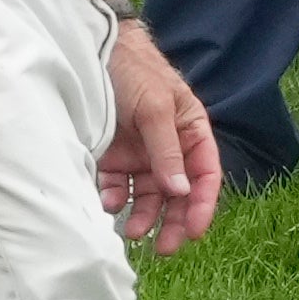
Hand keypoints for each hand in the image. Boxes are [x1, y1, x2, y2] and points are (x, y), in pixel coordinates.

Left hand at [101, 14, 222, 249]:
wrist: (93, 51)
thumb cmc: (135, 71)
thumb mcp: (156, 107)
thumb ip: (166, 150)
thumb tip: (179, 191)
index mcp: (191, 131)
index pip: (205, 174)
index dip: (203, 204)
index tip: (195, 232)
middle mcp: (168, 148)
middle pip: (177, 193)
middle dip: (172, 221)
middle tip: (163, 248)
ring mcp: (139, 154)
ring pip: (147, 196)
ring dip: (142, 216)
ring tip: (132, 233)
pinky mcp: (111, 158)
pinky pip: (115, 187)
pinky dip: (113, 200)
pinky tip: (107, 203)